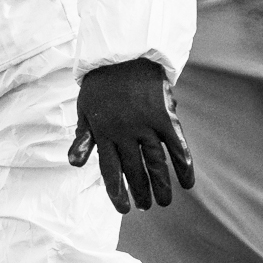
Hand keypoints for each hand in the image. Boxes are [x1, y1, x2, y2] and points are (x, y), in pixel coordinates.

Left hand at [69, 59, 190, 213]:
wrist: (125, 53)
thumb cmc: (102, 84)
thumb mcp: (85, 109)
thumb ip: (84, 137)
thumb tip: (75, 165)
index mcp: (103, 133)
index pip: (111, 172)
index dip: (117, 193)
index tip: (124, 209)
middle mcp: (125, 132)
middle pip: (134, 171)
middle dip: (140, 192)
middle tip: (146, 207)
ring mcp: (146, 124)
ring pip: (155, 163)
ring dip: (161, 186)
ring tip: (164, 202)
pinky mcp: (165, 116)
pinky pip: (176, 146)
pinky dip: (184, 165)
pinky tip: (188, 183)